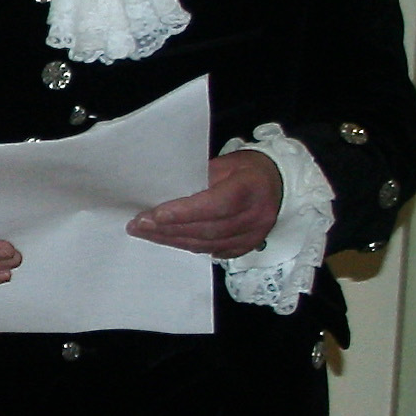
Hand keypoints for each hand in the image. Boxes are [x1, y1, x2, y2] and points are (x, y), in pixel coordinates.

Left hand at [130, 150, 283, 257]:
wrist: (276, 181)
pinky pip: (215, 251)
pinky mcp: (250, 245)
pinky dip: (191, 246)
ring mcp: (255, 234)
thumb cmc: (245, 169)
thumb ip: (198, 179)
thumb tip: (163, 195)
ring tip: (148, 234)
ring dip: (174, 240)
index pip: (215, 204)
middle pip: (208, 228)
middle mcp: (256, 214)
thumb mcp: (224, 164)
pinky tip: (172, 241)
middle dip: (169, 229)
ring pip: (208, 243)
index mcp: (250, 187)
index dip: (184, 212)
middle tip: (139, 226)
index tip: (154, 215)